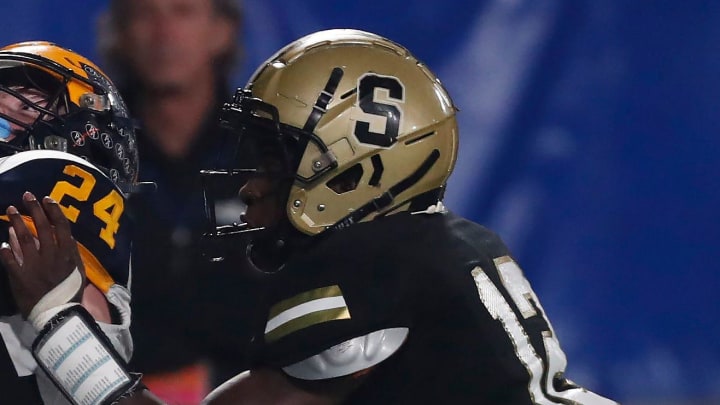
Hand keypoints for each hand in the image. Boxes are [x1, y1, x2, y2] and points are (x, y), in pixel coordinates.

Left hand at [0, 191, 84, 318]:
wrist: (58, 313)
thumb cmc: (71, 292)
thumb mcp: (77, 270)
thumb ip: (71, 253)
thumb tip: (65, 236)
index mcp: (67, 254)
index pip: (61, 226)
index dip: (53, 211)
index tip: (47, 198)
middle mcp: (50, 255)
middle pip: (42, 227)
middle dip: (34, 209)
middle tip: (27, 196)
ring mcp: (33, 265)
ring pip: (23, 239)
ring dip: (17, 223)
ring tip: (11, 210)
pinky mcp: (19, 276)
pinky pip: (9, 260)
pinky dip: (5, 251)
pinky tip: (2, 243)